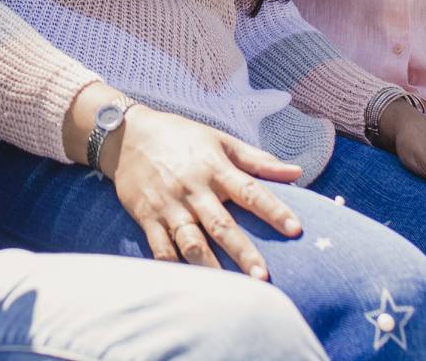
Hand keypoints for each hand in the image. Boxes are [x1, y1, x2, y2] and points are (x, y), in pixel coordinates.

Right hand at [104, 106, 304, 279]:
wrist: (128, 134)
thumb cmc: (181, 137)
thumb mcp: (220, 140)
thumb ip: (258, 160)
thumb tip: (297, 172)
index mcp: (215, 168)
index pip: (250, 190)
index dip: (273, 210)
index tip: (295, 229)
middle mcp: (193, 189)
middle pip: (221, 225)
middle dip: (242, 252)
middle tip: (263, 277)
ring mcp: (168, 205)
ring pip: (191, 241)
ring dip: (210, 266)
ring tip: (228, 290)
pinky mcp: (147, 217)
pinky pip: (160, 247)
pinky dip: (173, 266)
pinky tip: (187, 286)